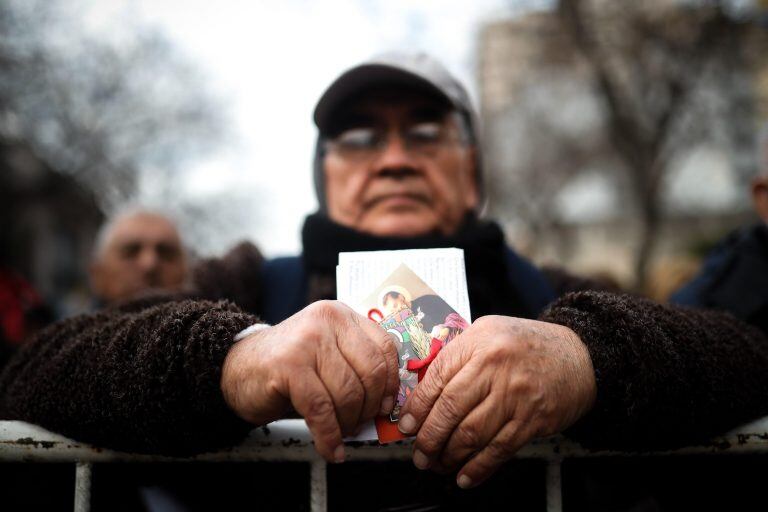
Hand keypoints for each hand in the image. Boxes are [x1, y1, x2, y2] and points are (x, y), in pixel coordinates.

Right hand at [220, 300, 398, 462]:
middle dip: (369, 408)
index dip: (391, 383)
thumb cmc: (287, 368)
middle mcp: (327, 321)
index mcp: (341, 315)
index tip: (387, 406)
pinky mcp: (288, 365)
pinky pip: (321, 409)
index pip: (385, 348)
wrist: (236, 369)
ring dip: (347, 424)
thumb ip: (356, 368)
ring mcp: (307, 340)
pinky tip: (330, 448)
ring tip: (340, 434)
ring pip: (347, 393)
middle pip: (370, 372)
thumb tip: (387, 406)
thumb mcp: (327, 356)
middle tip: (360, 424)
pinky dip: (329, 436)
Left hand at [398, 315, 595, 487]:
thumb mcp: (488, 334)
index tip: (406, 426)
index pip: (437, 378)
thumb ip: (457, 357)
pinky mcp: (533, 419)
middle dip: (429, 438)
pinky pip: (499, 449)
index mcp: (478, 342)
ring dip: (449, 455)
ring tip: (438, 464)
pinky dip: (478, 467)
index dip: (417, 407)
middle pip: (450, 409)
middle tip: (420, 453)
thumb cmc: (528, 345)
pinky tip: (465, 475)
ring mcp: (515, 395)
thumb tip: (422, 393)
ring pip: (471, 433)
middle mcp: (495, 366)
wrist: (580, 356)